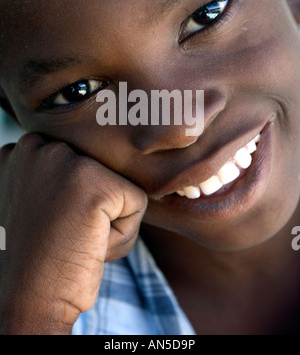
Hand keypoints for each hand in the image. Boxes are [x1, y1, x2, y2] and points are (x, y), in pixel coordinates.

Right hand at [0, 134, 146, 334]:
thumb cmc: (41, 252)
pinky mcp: (93, 184)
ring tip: (76, 235)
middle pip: (102, 167)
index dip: (76, 198)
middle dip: (93, 203)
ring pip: (120, 184)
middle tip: (64, 230)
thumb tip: (101, 154)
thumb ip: (57, 170)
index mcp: (22, 149)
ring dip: (109, 216)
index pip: (81, 159)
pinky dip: (123, 233)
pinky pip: (136, 203)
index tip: (52, 221)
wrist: (30, 298)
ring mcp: (64, 160)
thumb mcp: (39, 196)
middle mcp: (38, 145)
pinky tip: (90, 244)